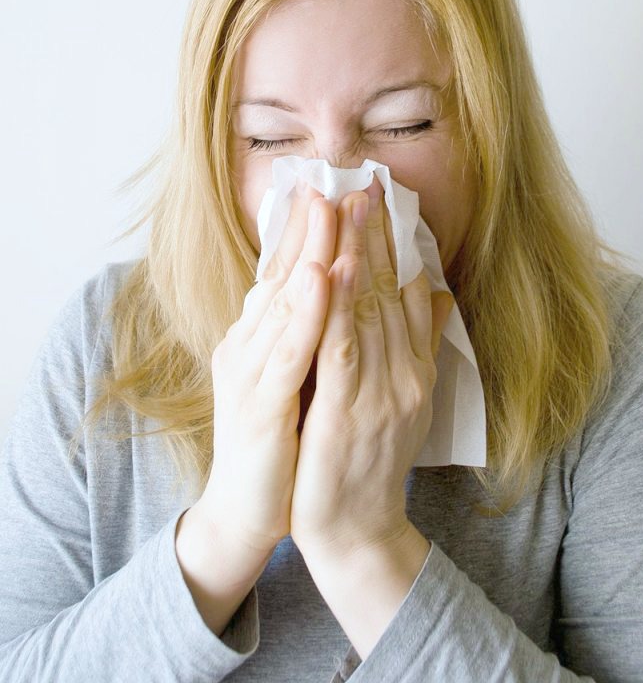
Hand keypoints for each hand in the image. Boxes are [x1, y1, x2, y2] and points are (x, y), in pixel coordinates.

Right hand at [194, 182, 336, 555]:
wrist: (248, 510)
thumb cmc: (282, 441)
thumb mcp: (304, 379)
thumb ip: (323, 334)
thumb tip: (346, 293)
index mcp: (261, 338)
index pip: (286, 273)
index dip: (309, 231)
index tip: (332, 187)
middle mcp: (248, 345)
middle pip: (283, 276)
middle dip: (313, 227)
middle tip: (334, 180)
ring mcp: (250, 373)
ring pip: (283, 303)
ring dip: (309, 252)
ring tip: (330, 209)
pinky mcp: (259, 404)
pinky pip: (286, 351)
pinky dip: (305, 311)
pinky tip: (321, 277)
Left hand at [290, 176, 453, 560]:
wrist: (360, 530)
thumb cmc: (374, 460)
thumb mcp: (408, 398)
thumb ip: (421, 345)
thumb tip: (435, 292)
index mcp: (415, 367)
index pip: (406, 291)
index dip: (393, 242)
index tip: (382, 197)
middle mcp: (406, 372)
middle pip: (389, 290)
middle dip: (376, 233)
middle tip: (366, 181)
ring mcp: (381, 392)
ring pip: (368, 310)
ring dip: (359, 253)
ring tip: (350, 204)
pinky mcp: (348, 413)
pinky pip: (343, 351)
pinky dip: (339, 308)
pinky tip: (332, 269)